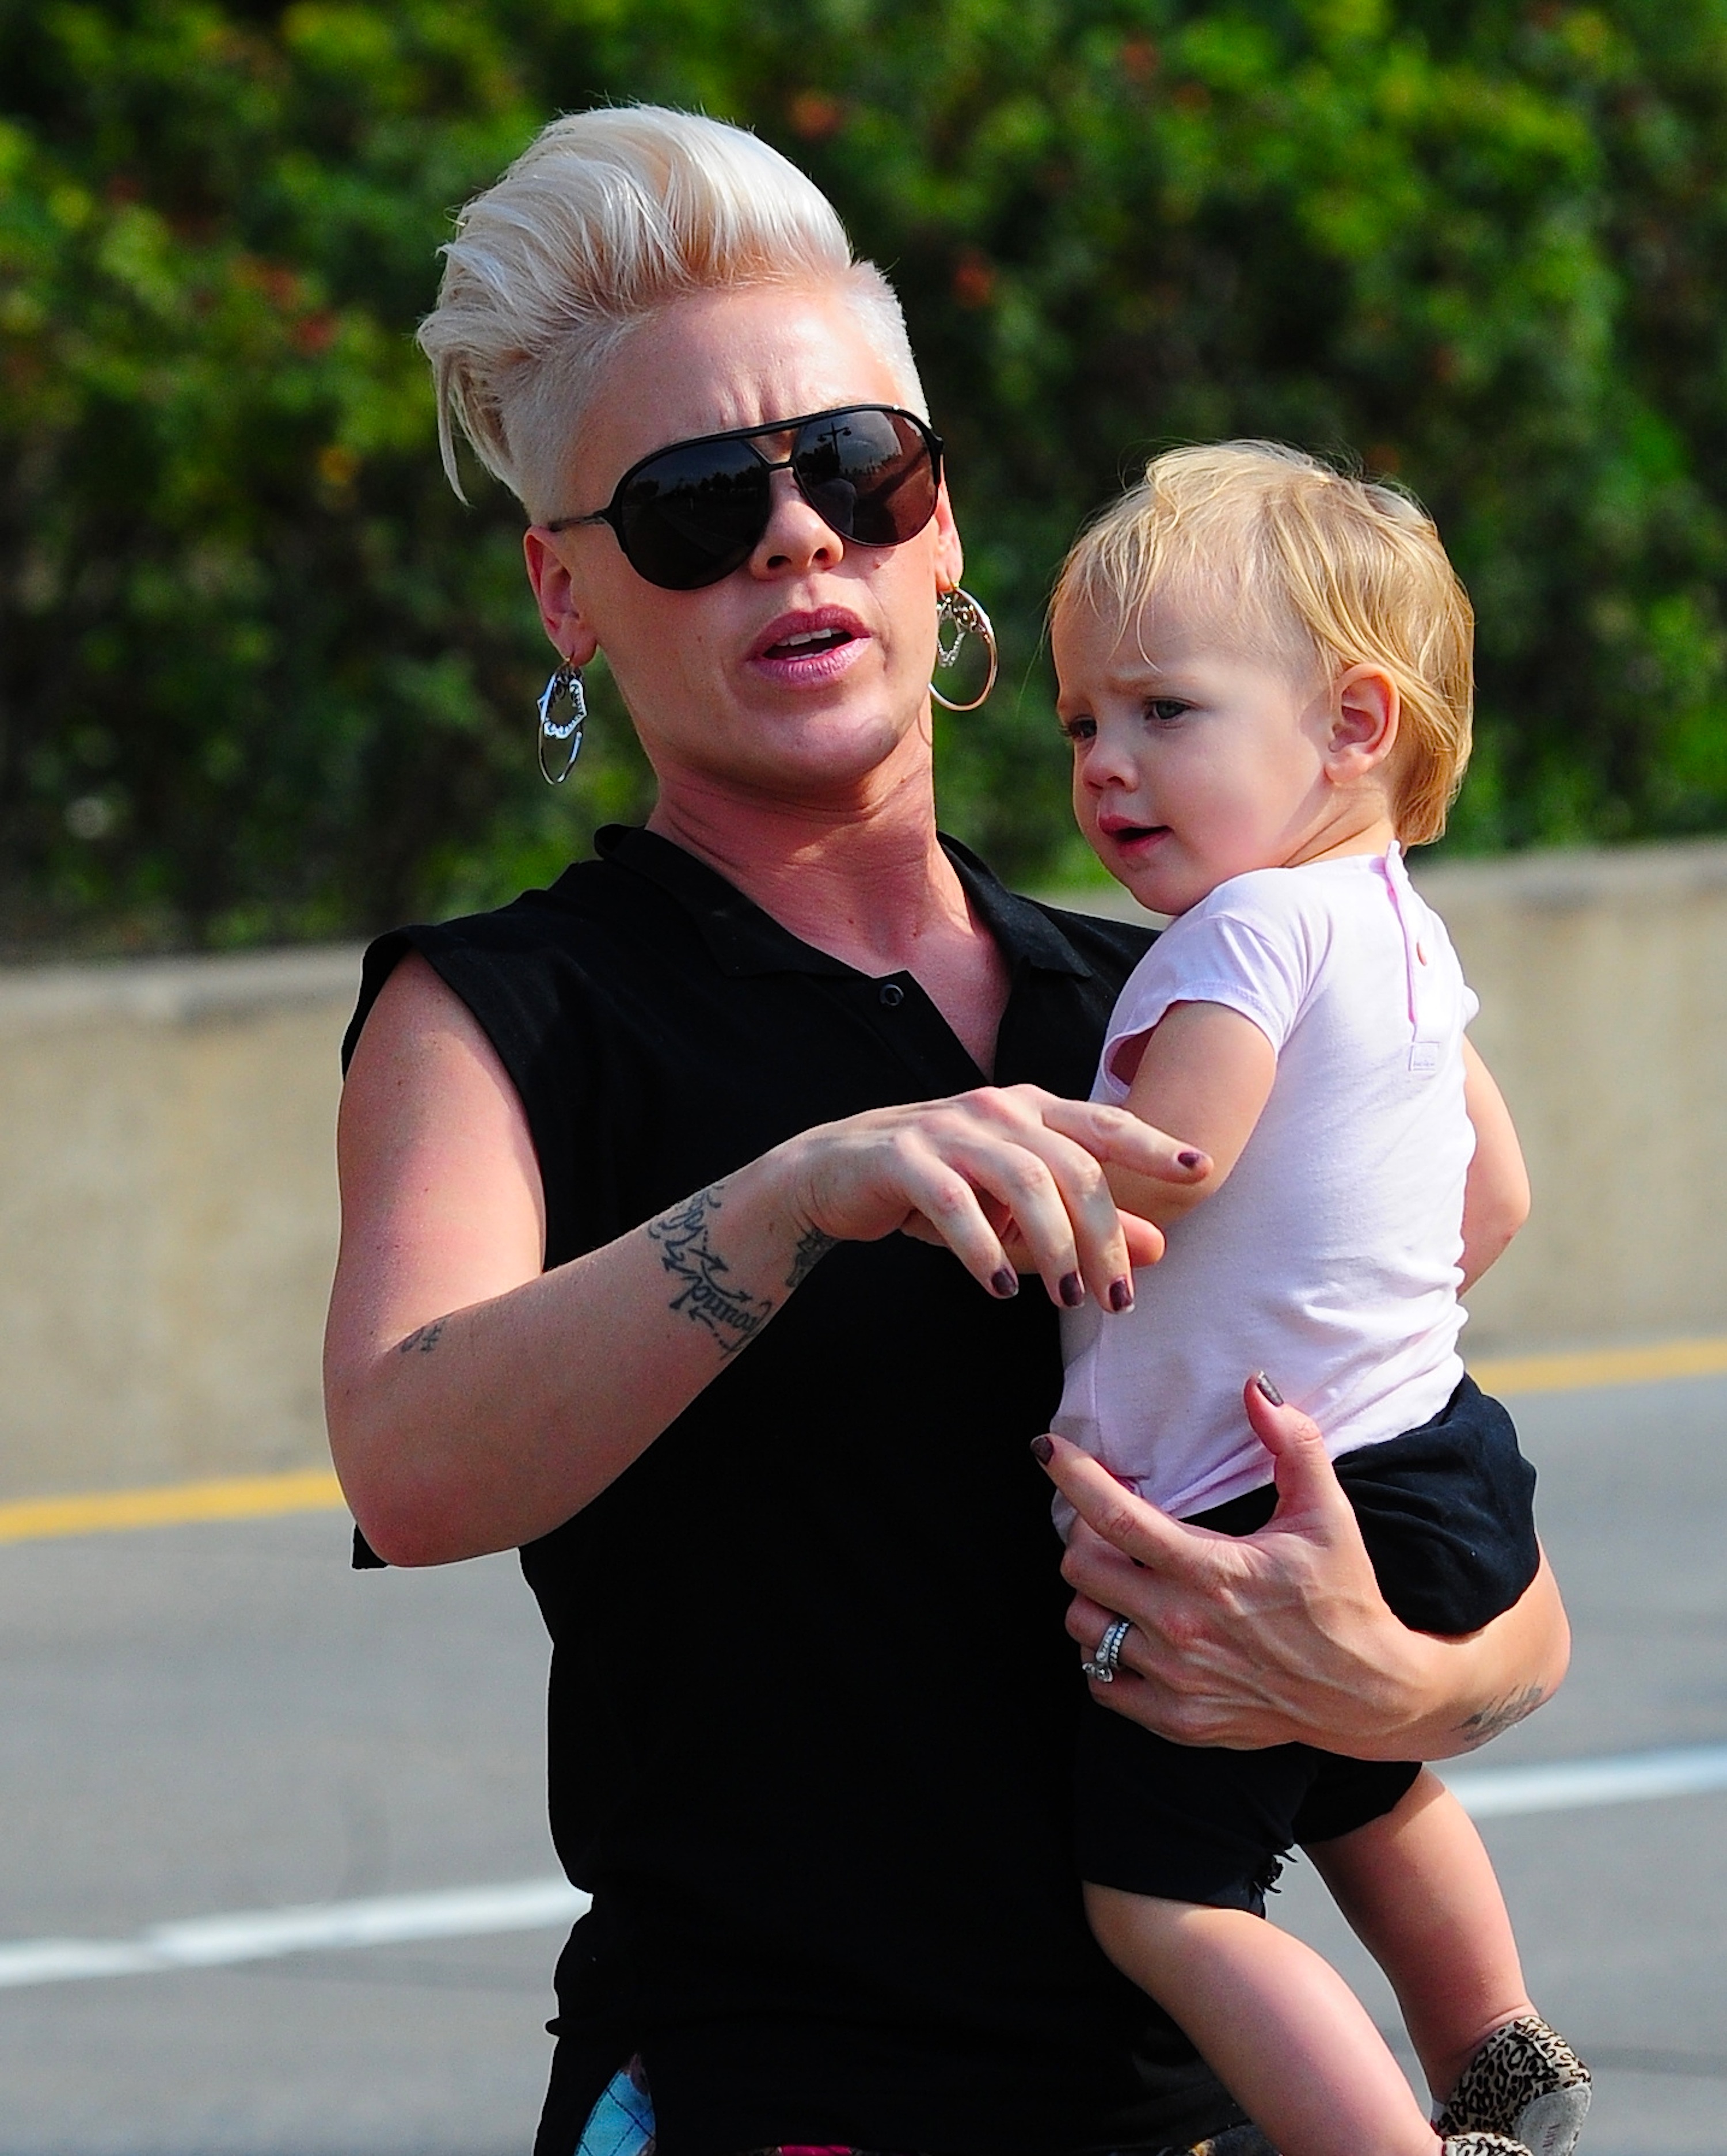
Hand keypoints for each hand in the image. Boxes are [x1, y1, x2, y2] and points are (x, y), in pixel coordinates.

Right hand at [776, 1083, 1207, 1308]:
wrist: (831, 1173)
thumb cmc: (937, 1187)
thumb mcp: (1016, 1207)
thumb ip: (1086, 1222)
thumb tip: (1161, 1246)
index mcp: (1029, 1110)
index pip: (1105, 1123)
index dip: (1153, 1144)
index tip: (1200, 1169)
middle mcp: (995, 1110)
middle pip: (1073, 1168)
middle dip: (1104, 1238)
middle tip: (1118, 1302)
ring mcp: (948, 1129)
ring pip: (1023, 1182)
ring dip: (1054, 1247)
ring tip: (1067, 1301)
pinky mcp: (904, 1159)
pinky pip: (955, 1204)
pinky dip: (984, 1249)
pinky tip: (1001, 1287)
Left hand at [1038, 1376, 1433, 1753]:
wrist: (1369, 1693)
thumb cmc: (1345, 1598)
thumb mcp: (1327, 1514)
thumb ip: (1292, 1443)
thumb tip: (1258, 1385)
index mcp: (1210, 1571)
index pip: (1115, 1516)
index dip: (1072, 1475)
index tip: (1047, 1447)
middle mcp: (1181, 1626)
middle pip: (1081, 1568)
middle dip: (1085, 1535)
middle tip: (1110, 1526)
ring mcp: (1174, 1679)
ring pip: (1082, 1624)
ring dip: (1091, 1595)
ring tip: (1121, 1578)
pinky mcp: (1177, 1719)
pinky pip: (1101, 1683)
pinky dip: (1102, 1654)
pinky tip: (1130, 1631)